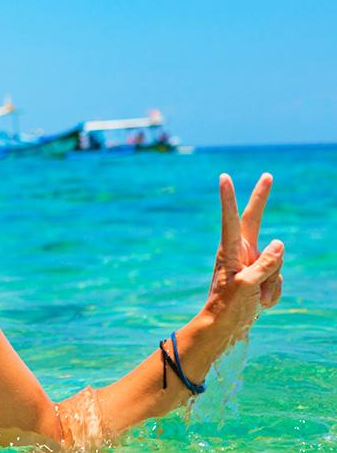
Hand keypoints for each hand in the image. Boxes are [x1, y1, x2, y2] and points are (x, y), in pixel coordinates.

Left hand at [203, 173, 284, 336]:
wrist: (227, 328)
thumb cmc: (230, 306)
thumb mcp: (248, 285)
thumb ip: (265, 263)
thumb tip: (279, 242)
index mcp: (230, 250)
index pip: (230, 219)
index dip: (229, 198)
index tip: (224, 177)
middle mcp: (240, 251)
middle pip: (255, 220)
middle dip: (261, 198)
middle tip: (267, 175)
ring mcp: (252, 262)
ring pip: (277, 262)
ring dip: (272, 283)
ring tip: (255, 296)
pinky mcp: (261, 275)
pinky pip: (278, 280)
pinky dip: (273, 293)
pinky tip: (260, 303)